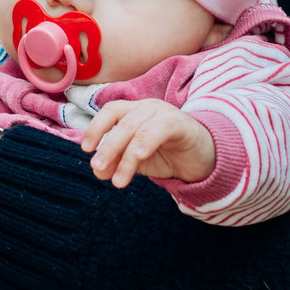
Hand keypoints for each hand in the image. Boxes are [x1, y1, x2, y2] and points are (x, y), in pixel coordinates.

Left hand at [81, 99, 215, 186]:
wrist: (204, 159)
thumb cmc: (168, 155)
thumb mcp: (137, 162)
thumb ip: (117, 164)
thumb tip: (97, 171)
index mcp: (134, 111)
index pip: (110, 111)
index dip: (96, 127)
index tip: (86, 148)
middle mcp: (148, 108)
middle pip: (121, 122)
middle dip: (107, 147)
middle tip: (98, 168)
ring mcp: (165, 113)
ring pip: (138, 130)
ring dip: (125, 156)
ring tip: (118, 180)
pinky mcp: (181, 124)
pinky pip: (160, 129)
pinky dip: (147, 142)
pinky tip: (140, 157)